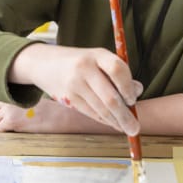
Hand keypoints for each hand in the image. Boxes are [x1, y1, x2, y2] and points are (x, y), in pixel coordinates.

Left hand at [0, 98, 65, 132]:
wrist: (56, 115)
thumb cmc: (45, 108)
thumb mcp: (27, 99)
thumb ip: (13, 101)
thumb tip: (0, 110)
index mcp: (11, 92)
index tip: (5, 115)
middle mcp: (6, 99)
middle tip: (7, 123)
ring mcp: (7, 110)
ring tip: (11, 127)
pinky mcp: (10, 121)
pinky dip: (5, 131)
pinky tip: (15, 129)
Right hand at [10, 44, 142, 135]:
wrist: (45, 63)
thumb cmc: (80, 62)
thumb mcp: (98, 59)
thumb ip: (117, 73)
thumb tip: (137, 91)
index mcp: (97, 54)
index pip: (117, 69)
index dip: (128, 86)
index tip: (133, 99)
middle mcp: (85, 68)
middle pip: (110, 96)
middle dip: (125, 115)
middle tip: (136, 128)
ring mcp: (75, 84)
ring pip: (101, 108)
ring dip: (116, 121)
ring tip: (128, 128)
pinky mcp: (68, 98)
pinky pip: (91, 112)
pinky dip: (104, 120)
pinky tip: (113, 123)